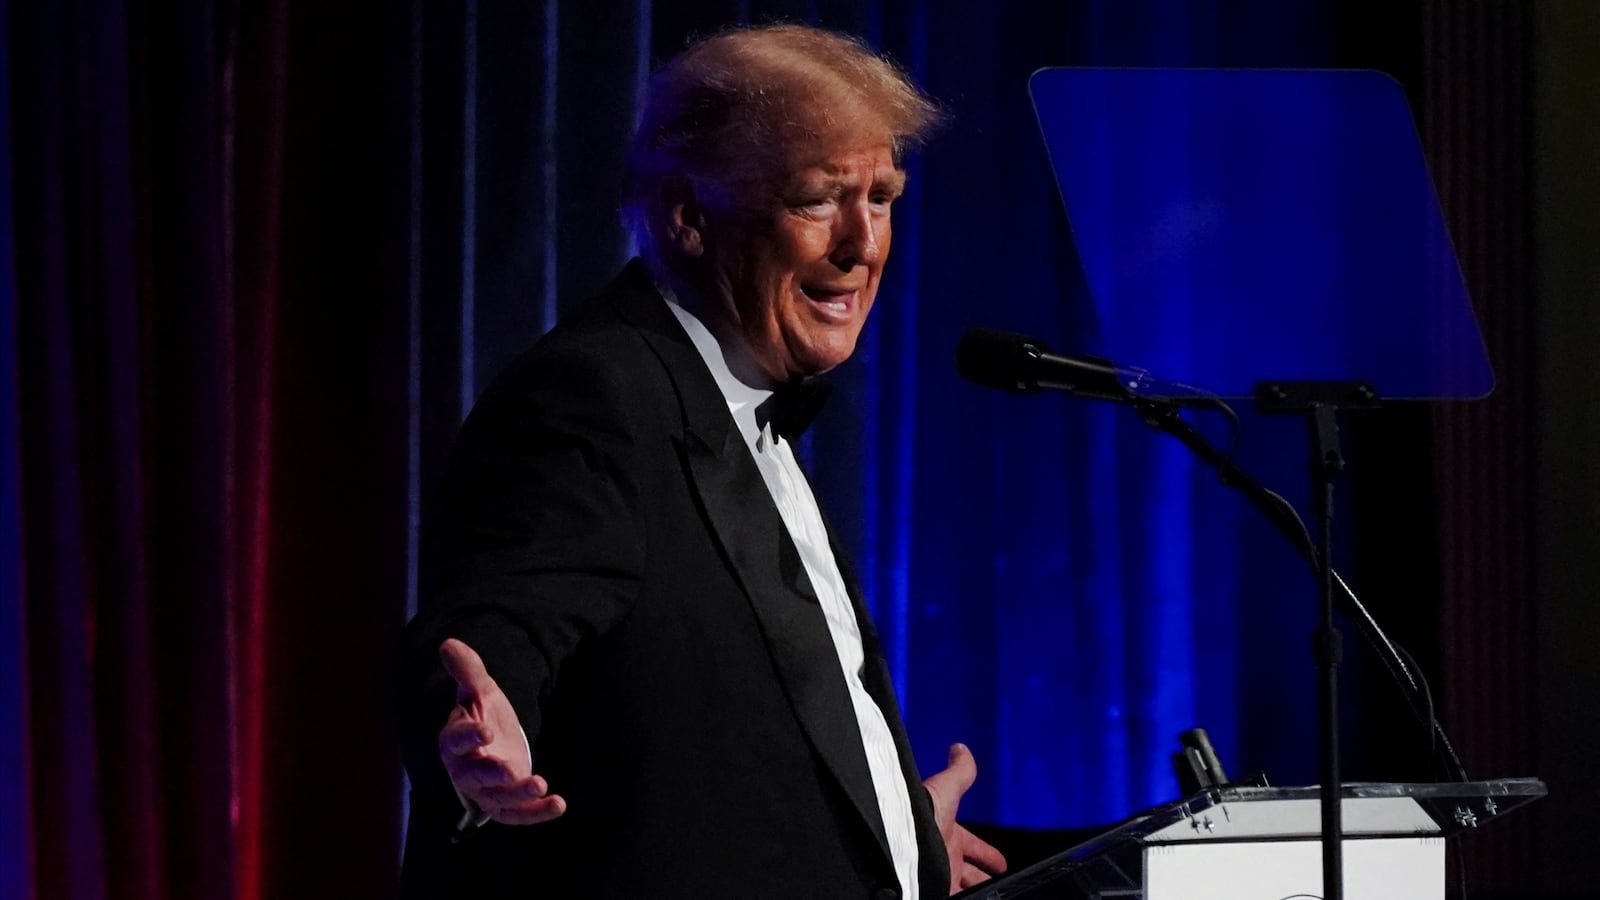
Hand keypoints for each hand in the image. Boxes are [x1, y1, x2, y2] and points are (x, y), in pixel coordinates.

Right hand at [438, 638, 566, 825]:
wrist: (493, 741)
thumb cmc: (481, 715)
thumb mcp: (479, 691)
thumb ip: (468, 670)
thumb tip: (449, 643)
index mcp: (454, 740)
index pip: (456, 740)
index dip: (469, 736)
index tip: (485, 730)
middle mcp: (466, 769)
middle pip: (475, 775)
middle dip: (492, 772)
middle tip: (510, 768)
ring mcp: (485, 790)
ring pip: (498, 798)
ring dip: (519, 795)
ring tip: (541, 784)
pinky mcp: (505, 804)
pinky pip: (517, 815)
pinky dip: (536, 813)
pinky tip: (559, 804)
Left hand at [923, 743, 1006, 894]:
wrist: (895, 843)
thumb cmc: (917, 817)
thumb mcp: (944, 792)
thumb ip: (957, 773)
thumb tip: (961, 749)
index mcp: (946, 836)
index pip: (973, 848)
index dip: (989, 856)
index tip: (1001, 865)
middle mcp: (941, 859)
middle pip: (968, 874)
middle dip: (981, 878)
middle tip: (995, 885)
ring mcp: (937, 878)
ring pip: (962, 889)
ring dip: (975, 892)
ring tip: (986, 896)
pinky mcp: (932, 893)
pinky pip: (953, 899)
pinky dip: (963, 898)